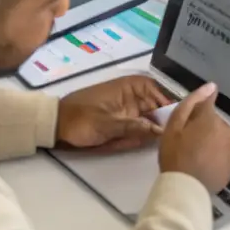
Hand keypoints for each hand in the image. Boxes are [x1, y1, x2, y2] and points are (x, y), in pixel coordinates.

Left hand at [56, 74, 171, 150]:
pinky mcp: (121, 123)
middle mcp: (130, 97)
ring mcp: (126, 110)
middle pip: (155, 106)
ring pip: (147, 120)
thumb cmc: (80, 119)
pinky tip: (134, 142)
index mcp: (128, 87)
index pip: (156, 90)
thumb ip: (134, 127)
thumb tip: (159, 130)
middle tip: (165, 136)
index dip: (166, 103)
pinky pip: (136, 128)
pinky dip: (136, 136)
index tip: (173, 119)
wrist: (56, 127)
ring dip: (147, 131)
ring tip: (147, 139)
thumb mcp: (107, 125)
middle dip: (159, 121)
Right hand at [158, 83, 229, 193]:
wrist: (185, 189)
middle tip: (186, 143)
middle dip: (202, 128)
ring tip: (193, 155)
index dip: (195, 113)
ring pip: (219, 137)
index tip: (186, 125)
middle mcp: (226, 130)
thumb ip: (192, 102)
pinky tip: (202, 165)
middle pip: (213, 122)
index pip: (207, 104)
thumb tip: (211, 86)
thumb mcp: (174, 125)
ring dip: (209, 141)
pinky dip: (214, 156)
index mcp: (211, 118)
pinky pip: (222, 154)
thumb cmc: (175, 155)